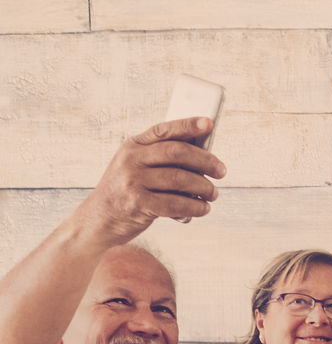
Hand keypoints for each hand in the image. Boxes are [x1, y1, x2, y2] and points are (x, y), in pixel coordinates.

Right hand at [74, 118, 225, 242]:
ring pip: (180, 179)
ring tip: (213, 194)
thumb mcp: (136, 167)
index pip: (164, 130)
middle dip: (206, 161)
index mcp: (133, 146)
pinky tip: (204, 208)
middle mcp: (131, 160)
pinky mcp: (137, 204)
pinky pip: (175, 203)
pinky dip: (195, 206)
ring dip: (204, 187)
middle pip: (177, 153)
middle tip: (222, 171)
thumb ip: (162, 159)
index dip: (188, 125)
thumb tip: (205, 155)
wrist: (99, 220)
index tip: (210, 123)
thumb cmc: (128, 191)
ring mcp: (132, 181)